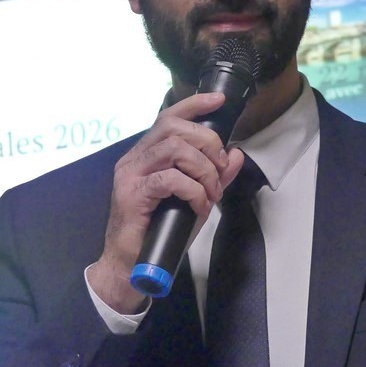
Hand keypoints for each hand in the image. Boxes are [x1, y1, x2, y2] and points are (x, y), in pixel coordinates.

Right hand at [89, 92, 244, 313]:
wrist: (130, 266)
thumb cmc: (160, 233)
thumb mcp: (195, 200)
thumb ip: (214, 177)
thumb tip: (235, 154)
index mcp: (146, 155)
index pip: (168, 117)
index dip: (194, 104)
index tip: (219, 100)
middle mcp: (135, 159)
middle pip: (173, 127)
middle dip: (206, 141)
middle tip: (218, 168)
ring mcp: (130, 175)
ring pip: (173, 149)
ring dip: (203, 168)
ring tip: (211, 191)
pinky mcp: (132, 195)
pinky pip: (169, 179)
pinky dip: (192, 189)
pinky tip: (199, 204)